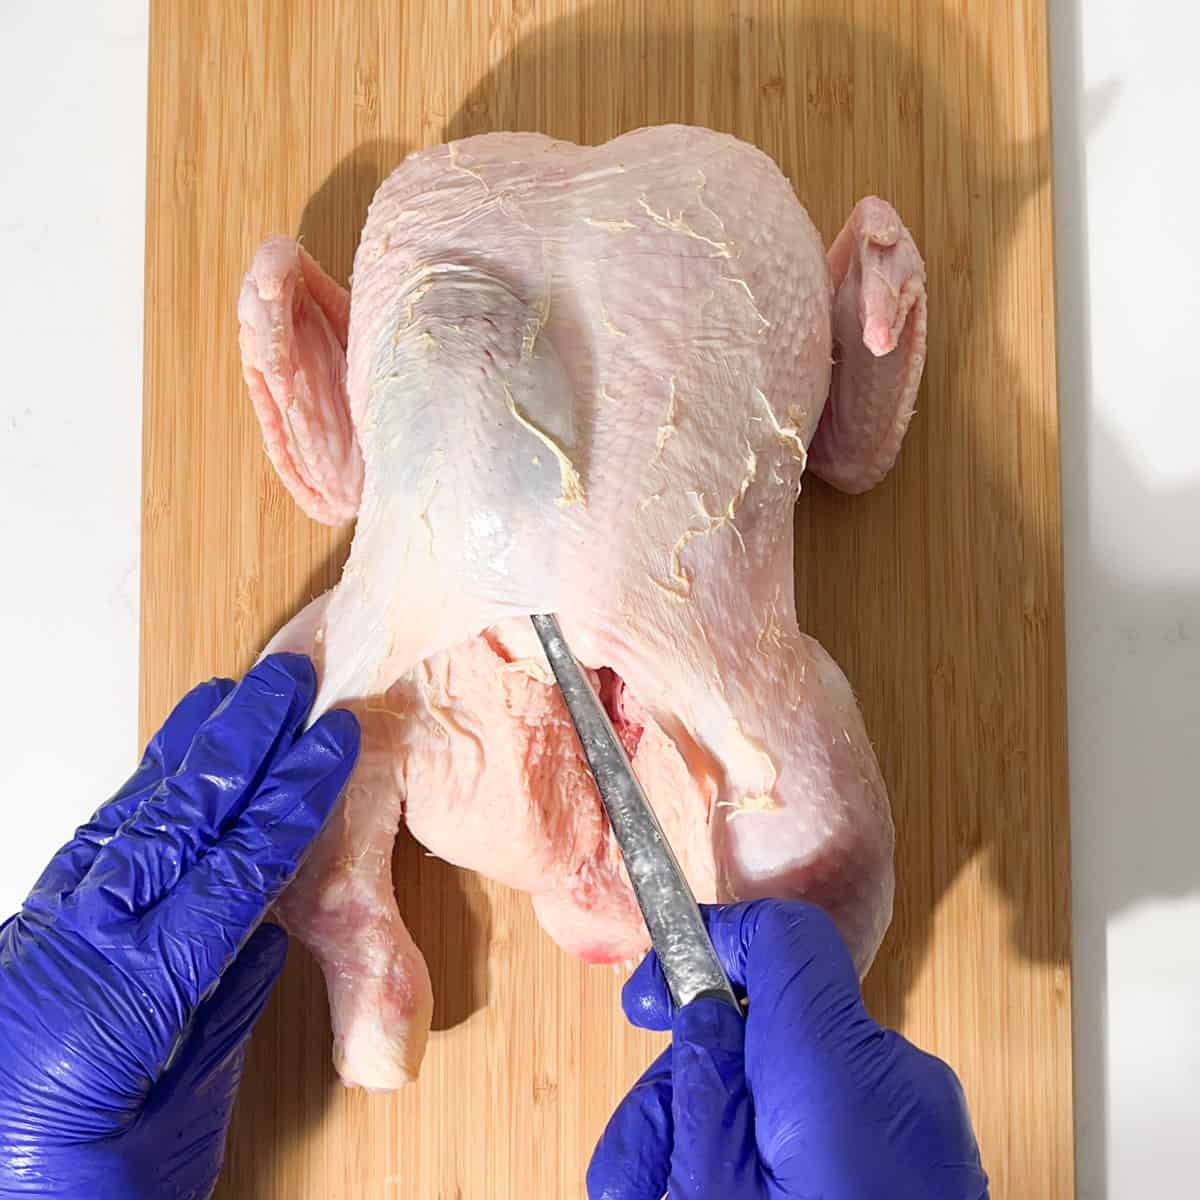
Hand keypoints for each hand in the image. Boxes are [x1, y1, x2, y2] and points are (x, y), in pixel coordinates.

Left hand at [0, 654, 358, 1199]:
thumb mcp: (173, 1132)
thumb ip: (216, 1024)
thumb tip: (259, 942)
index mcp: (124, 1002)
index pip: (234, 871)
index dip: (291, 801)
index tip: (330, 744)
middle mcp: (75, 952)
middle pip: (177, 821)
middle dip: (241, 742)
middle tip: (287, 681)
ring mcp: (42, 939)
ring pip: (127, 822)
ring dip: (185, 753)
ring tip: (227, 697)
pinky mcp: (26, 941)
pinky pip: (88, 851)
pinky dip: (131, 800)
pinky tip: (158, 771)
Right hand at [588, 900, 987, 1199]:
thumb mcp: (718, 1195)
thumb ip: (705, 1092)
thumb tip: (700, 1017)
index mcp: (844, 1074)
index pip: (783, 941)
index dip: (710, 942)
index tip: (649, 994)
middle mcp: (895, 1085)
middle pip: (765, 1031)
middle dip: (685, 1092)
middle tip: (629, 1176)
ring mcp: (916, 1131)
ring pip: (789, 1089)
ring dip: (713, 1141)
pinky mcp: (918, 1169)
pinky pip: (830, 1130)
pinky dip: (770, 1159)